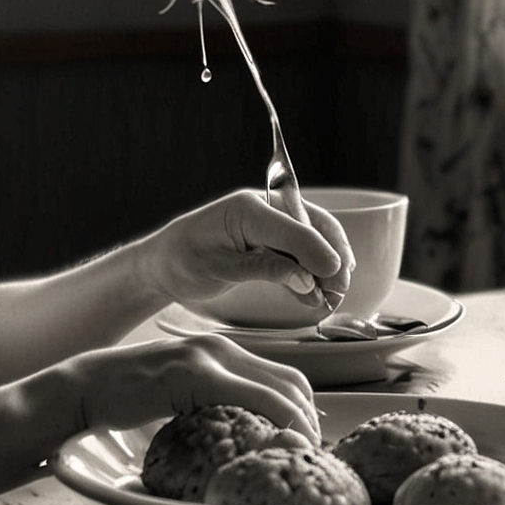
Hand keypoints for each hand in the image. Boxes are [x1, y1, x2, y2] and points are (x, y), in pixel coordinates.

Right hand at [56, 333, 320, 440]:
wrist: (84, 387)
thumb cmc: (125, 398)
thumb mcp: (178, 394)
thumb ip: (210, 402)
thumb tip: (242, 432)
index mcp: (220, 351)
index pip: (283, 375)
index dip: (304, 410)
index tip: (305, 441)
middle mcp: (221, 348)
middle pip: (292, 381)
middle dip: (310, 420)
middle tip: (308, 455)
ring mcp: (209, 358)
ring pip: (280, 389)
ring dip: (299, 424)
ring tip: (297, 457)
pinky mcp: (195, 375)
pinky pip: (254, 398)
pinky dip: (276, 421)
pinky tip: (274, 446)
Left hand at [141, 189, 355, 307]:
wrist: (163, 263)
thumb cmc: (183, 260)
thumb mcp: (220, 268)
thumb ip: (264, 270)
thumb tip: (306, 279)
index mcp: (248, 209)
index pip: (294, 228)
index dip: (319, 251)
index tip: (336, 275)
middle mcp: (263, 210)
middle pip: (312, 228)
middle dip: (331, 257)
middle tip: (341, 288)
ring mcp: (268, 225)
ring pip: (311, 241)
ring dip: (325, 267)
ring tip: (333, 296)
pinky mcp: (269, 242)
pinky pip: (298, 255)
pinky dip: (310, 274)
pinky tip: (315, 295)